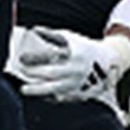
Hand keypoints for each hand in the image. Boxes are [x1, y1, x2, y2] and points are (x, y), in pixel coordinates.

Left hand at [10, 26, 129, 103]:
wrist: (107, 62)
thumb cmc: (83, 48)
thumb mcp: (70, 38)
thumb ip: (51, 36)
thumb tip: (32, 31)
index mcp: (74, 53)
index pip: (52, 55)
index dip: (35, 57)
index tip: (22, 58)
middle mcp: (76, 69)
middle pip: (52, 73)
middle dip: (34, 73)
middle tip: (21, 72)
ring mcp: (78, 83)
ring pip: (56, 89)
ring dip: (38, 90)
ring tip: (24, 89)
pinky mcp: (79, 94)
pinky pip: (61, 98)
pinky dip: (49, 97)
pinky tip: (39, 95)